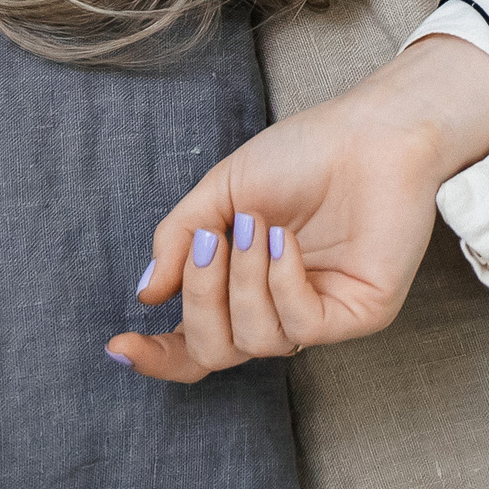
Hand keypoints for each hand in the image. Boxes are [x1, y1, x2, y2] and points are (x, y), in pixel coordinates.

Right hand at [106, 36, 488, 382]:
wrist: (370, 132)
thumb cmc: (302, 154)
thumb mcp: (221, 191)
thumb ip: (177, 239)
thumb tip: (147, 294)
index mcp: (242, 286)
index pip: (194, 343)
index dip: (155, 356)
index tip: (118, 344)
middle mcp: (277, 309)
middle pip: (214, 351)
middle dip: (199, 299)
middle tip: (207, 242)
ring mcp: (318, 315)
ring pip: (254, 340)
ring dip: (243, 279)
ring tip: (255, 226)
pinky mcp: (357, 314)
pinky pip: (300, 325)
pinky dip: (281, 280)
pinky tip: (284, 240)